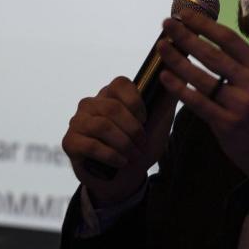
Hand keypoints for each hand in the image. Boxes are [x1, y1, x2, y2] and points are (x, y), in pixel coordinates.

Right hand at [61, 76, 176, 206]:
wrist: (126, 179)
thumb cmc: (142, 146)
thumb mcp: (160, 122)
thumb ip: (167, 96)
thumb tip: (178, 69)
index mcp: (110, 94)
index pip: (120, 84)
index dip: (136, 102)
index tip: (145, 120)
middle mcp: (91, 103)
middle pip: (112, 108)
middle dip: (133, 130)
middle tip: (142, 144)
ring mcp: (77, 121)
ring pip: (102, 126)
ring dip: (123, 144)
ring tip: (133, 155)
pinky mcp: (69, 142)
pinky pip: (90, 145)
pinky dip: (111, 155)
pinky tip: (121, 162)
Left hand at [156, 10, 248, 181]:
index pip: (230, 40)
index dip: (206, 25)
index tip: (186, 14)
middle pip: (212, 55)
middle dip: (186, 37)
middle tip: (167, 24)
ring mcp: (238, 106)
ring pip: (201, 79)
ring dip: (177, 61)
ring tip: (161, 47)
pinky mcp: (226, 125)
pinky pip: (198, 103)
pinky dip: (180, 89)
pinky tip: (165, 76)